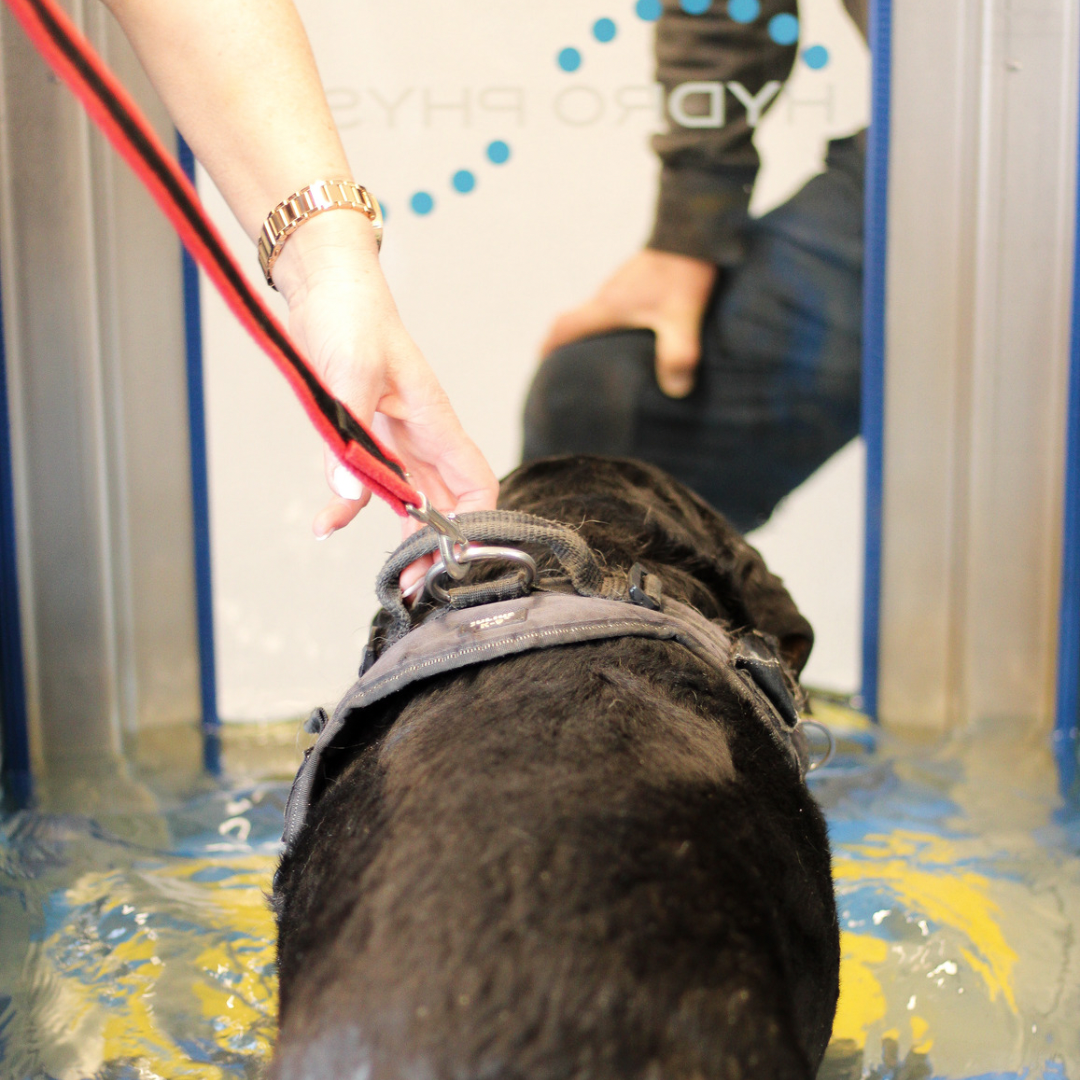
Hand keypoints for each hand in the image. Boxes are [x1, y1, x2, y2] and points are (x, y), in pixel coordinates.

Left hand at [272, 213, 498, 545]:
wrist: (326, 287)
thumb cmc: (353, 315)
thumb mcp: (350, 373)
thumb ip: (350, 436)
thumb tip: (346, 494)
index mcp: (436, 423)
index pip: (477, 485)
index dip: (477, 526)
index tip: (456, 559)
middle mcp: (422, 437)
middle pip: (446, 503)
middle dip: (436, 546)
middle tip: (416, 584)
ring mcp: (396, 437)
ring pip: (413, 499)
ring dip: (405, 536)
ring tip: (395, 575)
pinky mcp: (367, 433)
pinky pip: (370, 479)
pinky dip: (353, 504)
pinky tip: (331, 520)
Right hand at [541, 249, 717, 397]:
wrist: (696, 228)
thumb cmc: (683, 271)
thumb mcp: (682, 316)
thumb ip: (678, 354)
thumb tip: (674, 390)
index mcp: (607, 306)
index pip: (563, 326)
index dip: (549, 347)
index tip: (542, 365)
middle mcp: (608, 294)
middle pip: (577, 323)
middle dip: (569, 347)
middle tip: (573, 373)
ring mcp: (622, 285)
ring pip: (598, 315)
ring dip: (594, 335)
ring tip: (605, 361)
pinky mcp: (639, 279)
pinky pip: (617, 306)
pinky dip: (615, 324)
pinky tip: (635, 336)